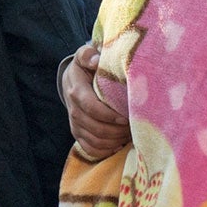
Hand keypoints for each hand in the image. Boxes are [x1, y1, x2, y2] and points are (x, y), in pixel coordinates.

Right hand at [62, 42, 128, 160]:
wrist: (73, 81)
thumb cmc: (86, 67)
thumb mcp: (85, 56)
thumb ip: (88, 55)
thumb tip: (95, 60)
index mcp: (76, 91)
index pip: (92, 108)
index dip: (110, 116)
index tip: (126, 116)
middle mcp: (73, 111)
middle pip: (96, 128)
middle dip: (117, 131)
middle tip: (133, 127)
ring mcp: (75, 125)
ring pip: (95, 141)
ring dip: (114, 141)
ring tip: (129, 134)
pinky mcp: (78, 134)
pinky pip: (90, 149)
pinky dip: (106, 150)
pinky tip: (119, 144)